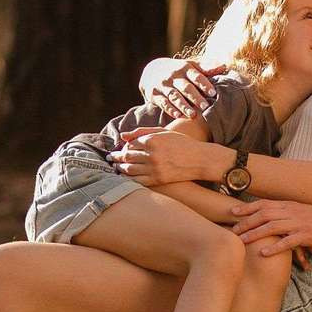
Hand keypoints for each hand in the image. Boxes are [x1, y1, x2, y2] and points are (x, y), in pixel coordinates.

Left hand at [111, 127, 227, 185]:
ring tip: (116, 167)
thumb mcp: (164, 132)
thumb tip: (122, 136)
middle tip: (111, 158)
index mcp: (152, 140)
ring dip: (120, 168)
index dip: (123, 147)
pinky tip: (126, 177)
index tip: (119, 149)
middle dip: (117, 157)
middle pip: (127, 156)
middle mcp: (151, 154)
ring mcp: (154, 168)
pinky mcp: (158, 179)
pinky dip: (129, 178)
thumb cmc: (182, 143)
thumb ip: (142, 131)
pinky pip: (137, 180)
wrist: (200, 159)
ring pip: (129, 169)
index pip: (130, 143)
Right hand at [143, 59, 218, 119]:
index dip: (204, 84)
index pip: (196, 75)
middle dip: (195, 97)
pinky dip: (170, 109)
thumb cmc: (178, 70)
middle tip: (205, 107)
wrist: (152, 70)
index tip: (213, 93)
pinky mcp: (154, 94)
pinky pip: (163, 103)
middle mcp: (173, 76)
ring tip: (193, 115)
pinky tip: (178, 115)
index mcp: (185, 68)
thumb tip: (225, 66)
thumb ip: (207, 67)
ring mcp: (163, 85)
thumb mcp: (191, 65)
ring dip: (183, 106)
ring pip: (174, 96)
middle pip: (186, 87)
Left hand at [230, 199, 311, 257]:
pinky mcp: (308, 235)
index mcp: (290, 205)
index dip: (247, 208)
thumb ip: (288, 213)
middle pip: (264, 214)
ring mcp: (299, 223)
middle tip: (232, 230)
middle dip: (246, 222)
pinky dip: (274, 247)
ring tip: (242, 240)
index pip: (264, 204)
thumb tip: (273, 218)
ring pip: (272, 226)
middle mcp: (292, 212)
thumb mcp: (302, 212)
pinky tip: (264, 253)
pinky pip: (288, 241)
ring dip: (255, 233)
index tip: (232, 212)